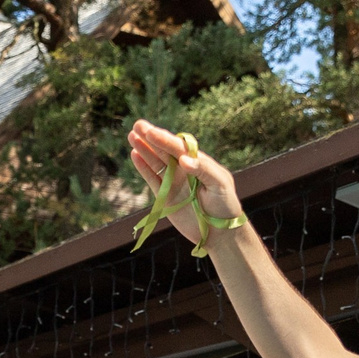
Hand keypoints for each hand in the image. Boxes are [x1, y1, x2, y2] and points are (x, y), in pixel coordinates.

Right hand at [127, 120, 245, 241]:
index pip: (179, 147)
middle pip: (165, 150)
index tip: (151, 132)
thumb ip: (203, 170)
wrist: (220, 232)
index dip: (165, 139)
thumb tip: (183, 160)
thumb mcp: (220, 184)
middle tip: (137, 125)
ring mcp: (174, 182)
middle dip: (151, 138)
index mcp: (198, 162)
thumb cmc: (225, 205)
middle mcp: (184, 169)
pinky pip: (152, 180)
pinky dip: (143, 168)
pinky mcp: (165, 197)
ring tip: (132, 136)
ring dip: (144, 149)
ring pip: (156, 162)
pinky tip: (135, 155)